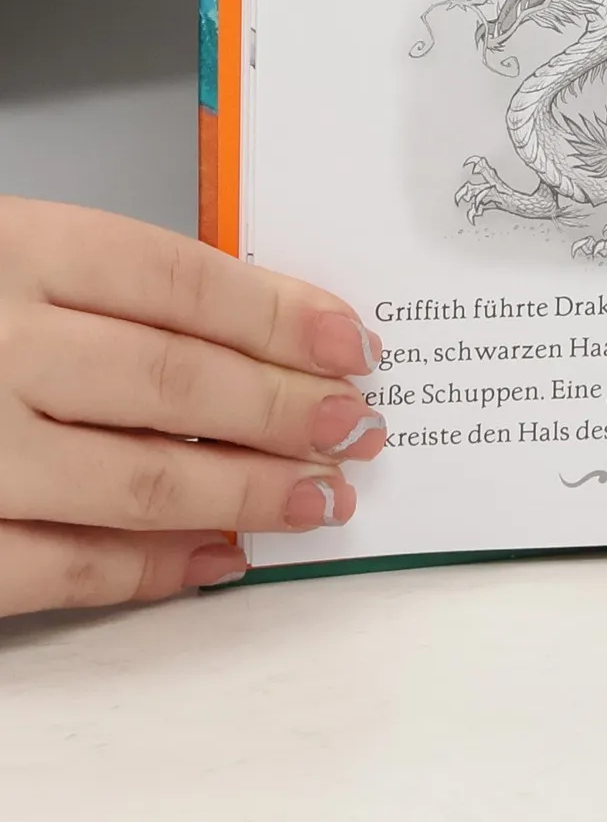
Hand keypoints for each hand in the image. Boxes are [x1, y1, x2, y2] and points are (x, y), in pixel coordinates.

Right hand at [0, 198, 386, 617]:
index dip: (284, 318)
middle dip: (288, 412)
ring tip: (322, 498)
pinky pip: (58, 568)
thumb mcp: (13, 253)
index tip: (354, 345)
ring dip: (247, 494)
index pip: (185, 282)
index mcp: (16, 251)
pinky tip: (220, 559)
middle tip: (358, 429)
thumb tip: (268, 331)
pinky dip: (152, 570)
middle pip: (177, 383)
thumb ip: (115, 286)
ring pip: (138, 480)